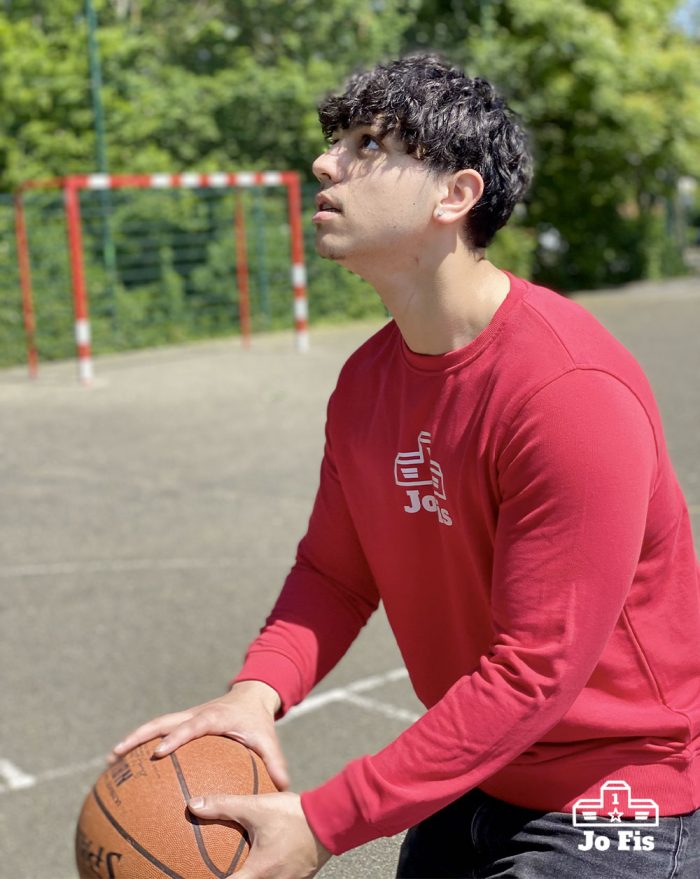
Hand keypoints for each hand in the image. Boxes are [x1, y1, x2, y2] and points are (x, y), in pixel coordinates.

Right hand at [107, 681, 288, 789]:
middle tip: (117, 754)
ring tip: (112, 760)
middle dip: (139, 736)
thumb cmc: (257, 722)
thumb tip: (282, 788)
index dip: (176, 737)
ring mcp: (185, 716)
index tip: (159, 752)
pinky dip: (142, 744)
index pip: (192, 726)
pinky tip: (127, 764)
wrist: (251, 697)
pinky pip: (158, 732)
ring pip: (154, 725)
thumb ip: (275, 763)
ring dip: (133, 740)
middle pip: (162, 722)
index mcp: (213, 717)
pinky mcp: (181, 722)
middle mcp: (195, 713)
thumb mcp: (268, 740)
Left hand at [188, 791, 331, 878]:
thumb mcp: (256, 806)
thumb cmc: (294, 815)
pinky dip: (267, 875)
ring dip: (250, 877)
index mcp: (258, 874)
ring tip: (242, 869)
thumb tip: (193, 804)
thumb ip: (223, 805)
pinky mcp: (300, 878)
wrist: (332, 817)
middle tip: (220, 871)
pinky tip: (264, 864)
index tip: (199, 876)